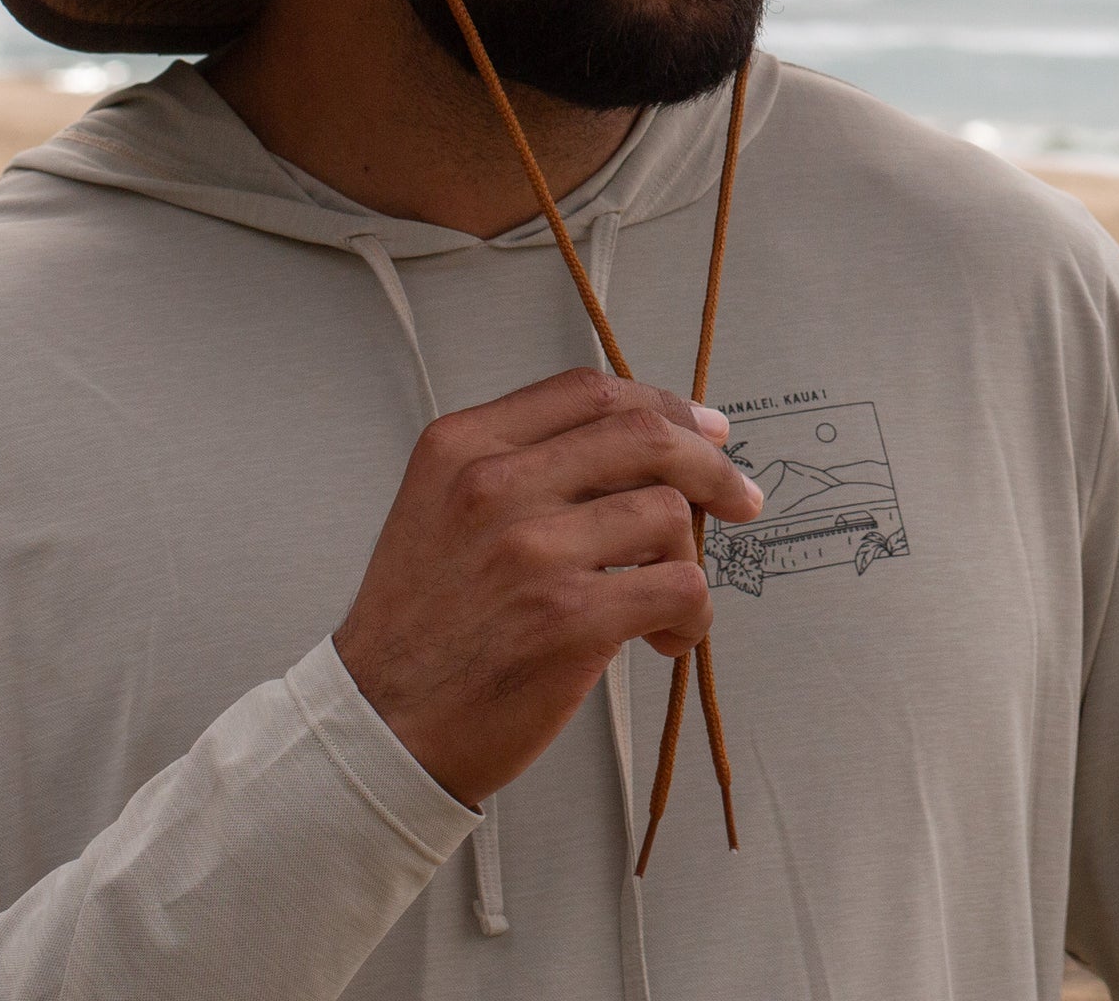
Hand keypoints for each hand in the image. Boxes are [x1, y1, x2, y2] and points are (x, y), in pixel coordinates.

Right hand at [332, 366, 764, 806]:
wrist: (381, 727)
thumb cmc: (422, 627)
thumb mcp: (439, 509)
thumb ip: (522, 465)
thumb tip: (644, 444)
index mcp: (463, 448)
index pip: (589, 391)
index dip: (664, 403)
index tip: (703, 429)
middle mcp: (495, 486)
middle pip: (643, 434)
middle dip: (709, 463)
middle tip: (738, 495)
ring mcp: (535, 550)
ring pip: (669, 512)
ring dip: (689, 557)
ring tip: (667, 598)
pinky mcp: (572, 619)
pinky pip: (680, 587)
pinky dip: (693, 614)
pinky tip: (667, 636)